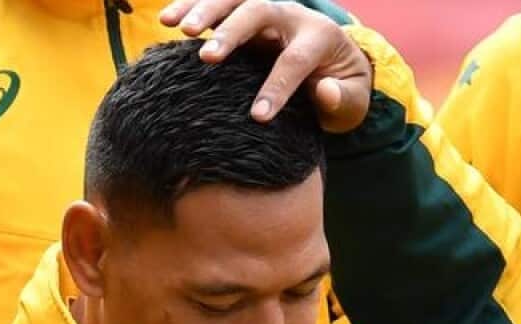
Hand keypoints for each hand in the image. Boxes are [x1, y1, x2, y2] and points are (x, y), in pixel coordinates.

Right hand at [160, 0, 372, 132]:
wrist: (338, 62)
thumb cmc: (342, 86)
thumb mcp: (352, 100)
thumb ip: (342, 98)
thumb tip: (325, 90)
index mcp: (322, 36)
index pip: (296, 59)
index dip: (277, 86)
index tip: (259, 115)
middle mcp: (293, 15)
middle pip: (261, 12)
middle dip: (234, 33)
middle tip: (209, 58)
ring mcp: (269, 10)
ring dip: (205, 10)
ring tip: (179, 28)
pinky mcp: (248, 13)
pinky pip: (220, 3)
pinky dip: (193, 6)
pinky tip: (167, 19)